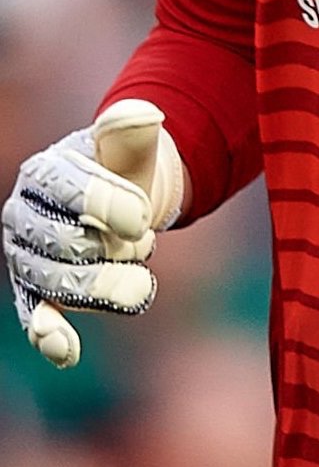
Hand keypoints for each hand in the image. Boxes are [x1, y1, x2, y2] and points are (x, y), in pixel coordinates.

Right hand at [2, 100, 184, 367]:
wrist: (127, 199)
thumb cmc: (125, 168)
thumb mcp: (133, 143)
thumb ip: (133, 129)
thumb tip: (142, 114)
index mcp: (43, 173)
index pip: (68, 190)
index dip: (111, 205)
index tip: (146, 217)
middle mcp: (23, 216)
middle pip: (65, 244)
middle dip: (114, 247)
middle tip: (145, 239)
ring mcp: (27, 258)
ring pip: (58, 283)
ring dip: (106, 287)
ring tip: (141, 280)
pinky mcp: (38, 293)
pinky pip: (37, 316)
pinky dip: (50, 334)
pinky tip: (66, 352)